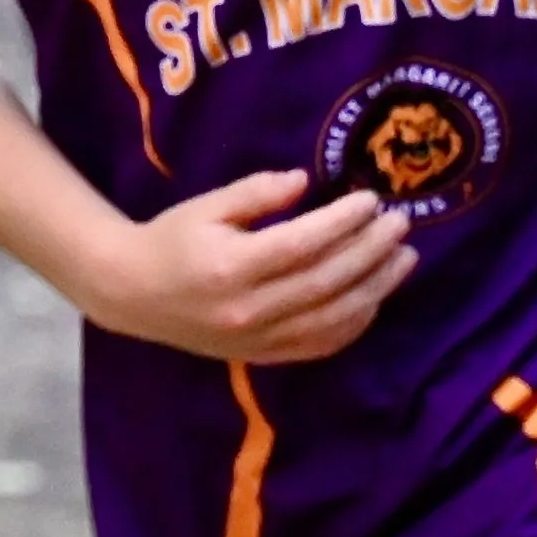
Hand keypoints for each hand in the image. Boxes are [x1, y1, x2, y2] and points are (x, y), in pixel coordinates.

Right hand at [89, 169, 415, 364]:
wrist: (133, 294)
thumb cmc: (170, 240)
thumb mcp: (205, 206)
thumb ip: (254, 193)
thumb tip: (304, 181)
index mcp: (231, 266)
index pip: (302, 245)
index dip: (343, 223)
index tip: (371, 200)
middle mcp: (250, 308)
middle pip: (327, 281)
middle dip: (371, 251)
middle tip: (400, 223)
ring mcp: (260, 338)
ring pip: (334, 319)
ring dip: (377, 288)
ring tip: (404, 258)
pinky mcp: (265, 356)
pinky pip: (322, 345)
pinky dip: (356, 323)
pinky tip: (376, 297)